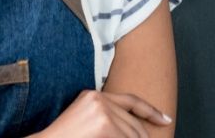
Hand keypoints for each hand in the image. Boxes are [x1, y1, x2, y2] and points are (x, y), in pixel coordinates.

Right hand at [36, 90, 171, 137]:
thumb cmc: (65, 137)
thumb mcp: (88, 121)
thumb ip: (109, 118)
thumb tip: (138, 131)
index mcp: (93, 96)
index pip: (130, 101)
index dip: (150, 111)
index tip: (165, 120)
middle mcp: (99, 99)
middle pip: (136, 125)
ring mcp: (103, 111)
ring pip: (135, 137)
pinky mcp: (105, 125)